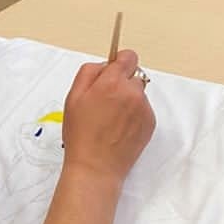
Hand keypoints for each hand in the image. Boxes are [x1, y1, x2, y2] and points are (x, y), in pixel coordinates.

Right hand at [61, 50, 155, 186]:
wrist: (96, 167)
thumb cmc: (81, 135)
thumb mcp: (73, 97)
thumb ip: (89, 72)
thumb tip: (105, 64)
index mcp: (112, 83)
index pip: (128, 57)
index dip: (119, 63)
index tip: (113, 72)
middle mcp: (132, 92)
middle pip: (133, 75)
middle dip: (122, 83)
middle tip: (106, 102)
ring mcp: (144, 108)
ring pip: (139, 93)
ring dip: (128, 100)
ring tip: (111, 119)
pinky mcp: (150, 123)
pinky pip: (144, 109)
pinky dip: (134, 115)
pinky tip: (120, 128)